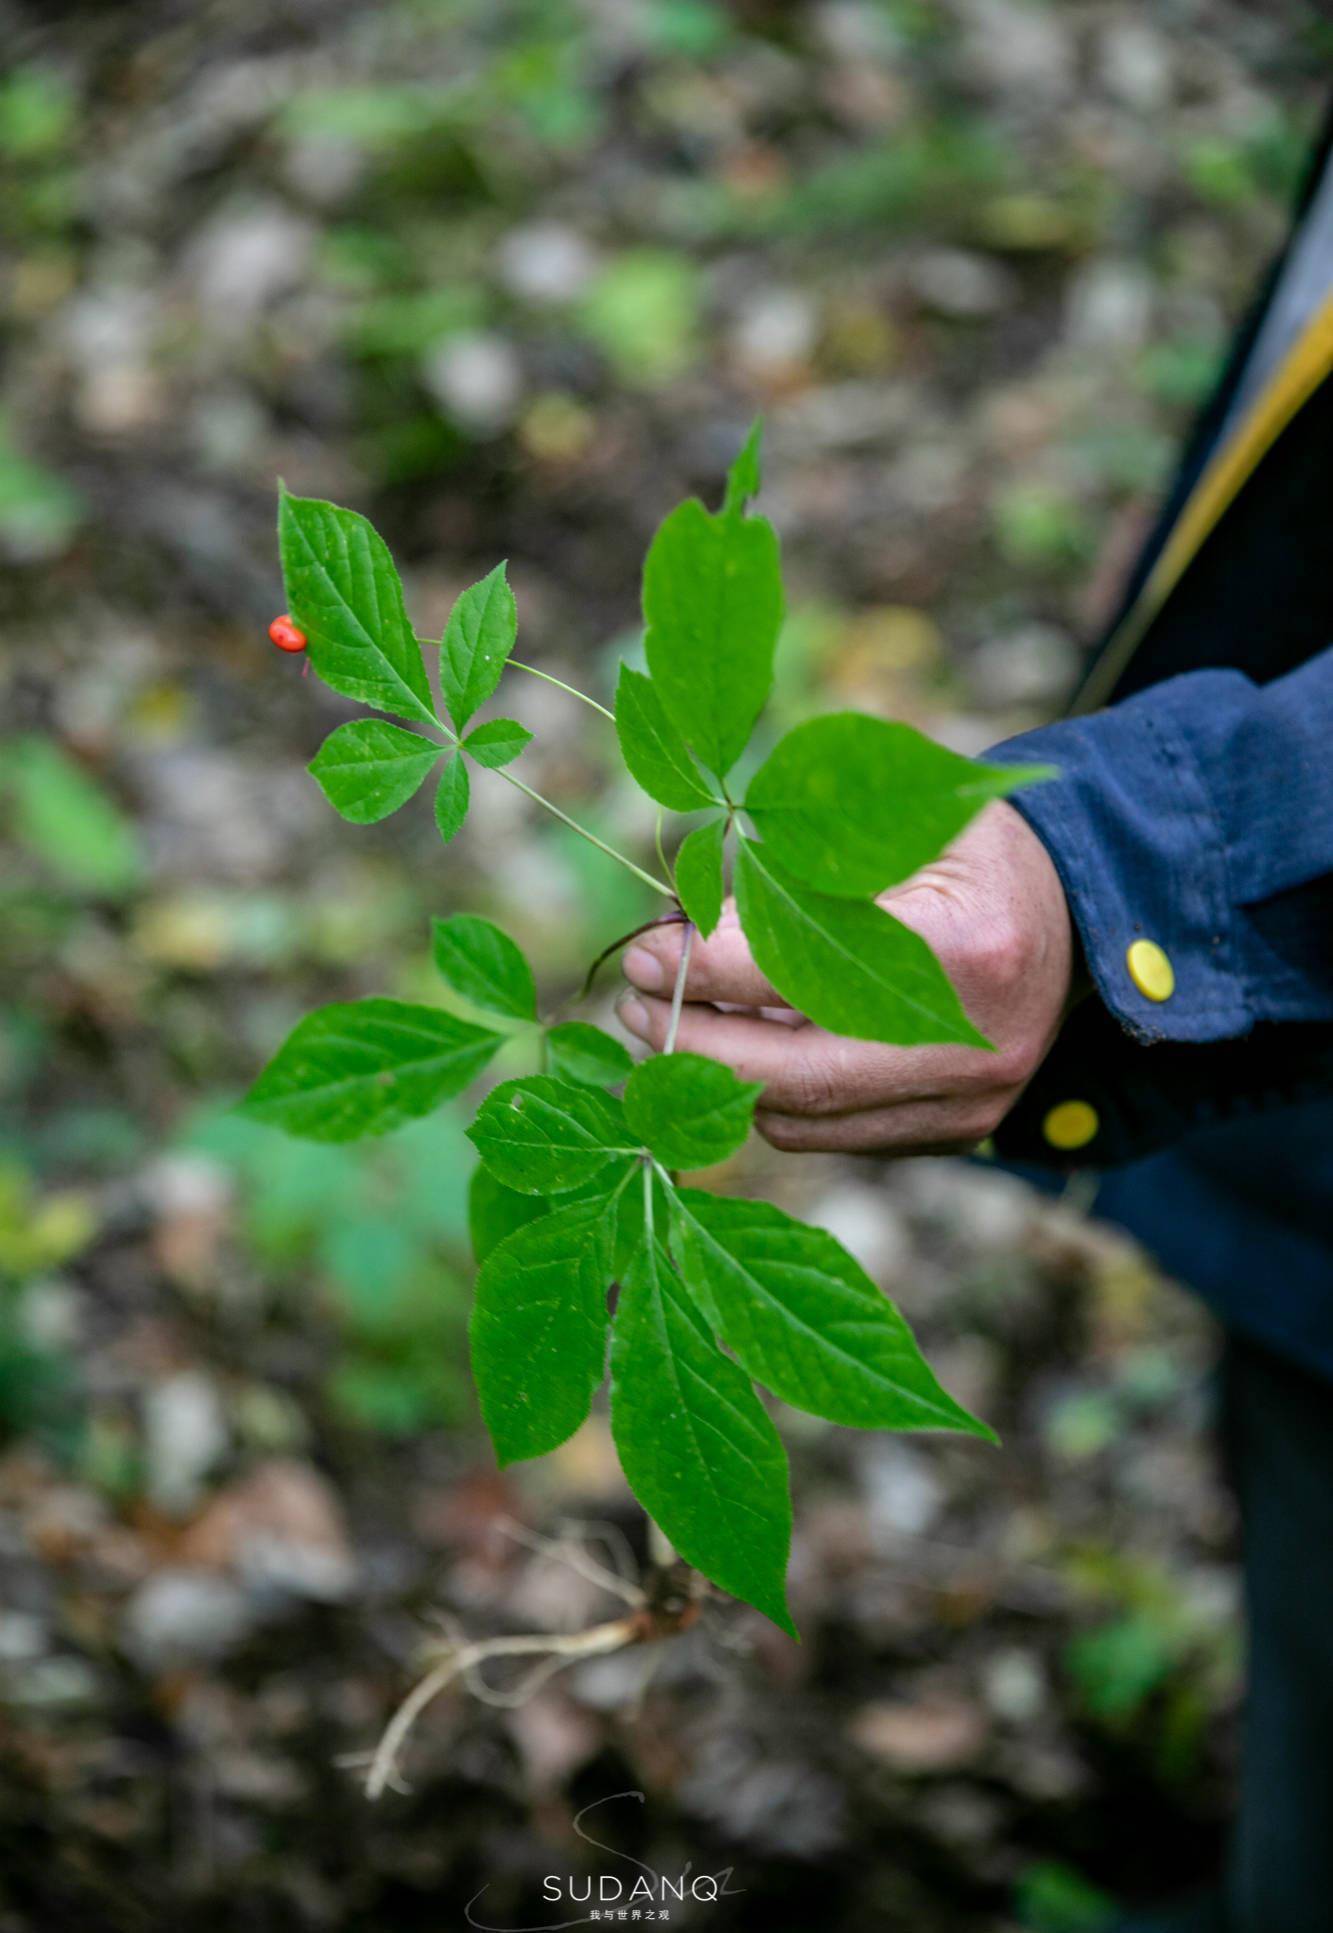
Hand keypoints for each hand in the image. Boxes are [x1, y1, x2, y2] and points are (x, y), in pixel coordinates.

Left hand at [618, 801, 1074, 1155]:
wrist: (1081, 912)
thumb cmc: (975, 849)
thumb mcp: (901, 823)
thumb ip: (800, 867)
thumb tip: (681, 919)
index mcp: (969, 949)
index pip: (805, 976)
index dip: (707, 970)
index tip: (642, 951)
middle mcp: (974, 1046)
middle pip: (797, 1076)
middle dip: (691, 1046)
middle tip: (630, 1004)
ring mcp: (970, 1104)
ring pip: (804, 1120)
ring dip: (717, 1080)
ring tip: (666, 1023)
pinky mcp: (956, 1135)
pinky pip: (832, 1135)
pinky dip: (767, 1097)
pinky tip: (730, 1049)